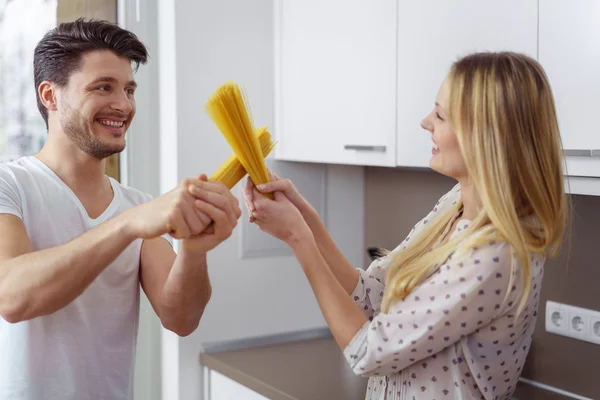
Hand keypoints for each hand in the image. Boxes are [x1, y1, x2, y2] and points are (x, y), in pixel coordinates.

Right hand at [123, 175, 239, 242]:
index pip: (210, 211)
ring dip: (185, 231)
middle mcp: (187, 192)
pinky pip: (186, 233)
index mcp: (190, 187)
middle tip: (177, 220)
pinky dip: (177, 235)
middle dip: (193, 227)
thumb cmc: (161, 211)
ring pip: (197, 228)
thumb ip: (192, 187)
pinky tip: (167, 227)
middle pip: (205, 221)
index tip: (184, 215)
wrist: (137, 220)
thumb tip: (205, 175)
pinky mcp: (173, 214)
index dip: (198, 220)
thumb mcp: (177, 196)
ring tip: (172, 223)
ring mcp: (180, 202)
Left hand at [180, 178, 241, 253]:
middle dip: (205, 188)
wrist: (189, 242)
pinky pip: (220, 216)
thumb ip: (199, 189)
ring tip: (191, 192)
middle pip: (223, 194)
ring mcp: (231, 222)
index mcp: (228, 202)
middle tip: (189, 185)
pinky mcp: (226, 232)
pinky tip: (197, 204)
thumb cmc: (193, 222)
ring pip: (223, 203)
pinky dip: (209, 208)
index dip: (205, 183)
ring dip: (206, 196)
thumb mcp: (195, 202)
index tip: (189, 180)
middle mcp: (233, 211)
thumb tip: (202, 175)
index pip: (221, 188)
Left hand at [242, 170, 312, 222]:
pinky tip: (267, 207)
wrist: (295, 234)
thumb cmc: (292, 217)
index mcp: (260, 203)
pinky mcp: (260, 226)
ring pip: (250, 206)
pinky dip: (258, 209)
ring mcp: (257, 220)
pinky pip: (255, 215)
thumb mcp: (283, 198)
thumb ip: (272, 187)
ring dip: (254, 200)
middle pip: (247, 197)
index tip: (257, 179)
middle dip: (252, 190)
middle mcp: (255, 212)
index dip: (253, 181)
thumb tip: (267, 179)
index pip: (250, 188)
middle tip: (259, 185)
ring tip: (263, 196)